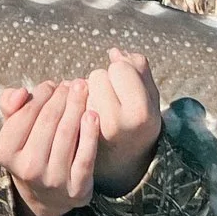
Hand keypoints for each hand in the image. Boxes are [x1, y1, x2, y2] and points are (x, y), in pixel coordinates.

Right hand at [0, 79, 99, 215]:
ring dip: (77, 106)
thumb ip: (10, 105)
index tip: (52, 84)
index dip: (41, 94)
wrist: (48, 197)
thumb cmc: (30, 151)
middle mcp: (27, 168)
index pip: (24, 113)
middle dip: (62, 96)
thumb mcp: (13, 131)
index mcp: (5, 152)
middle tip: (72, 83)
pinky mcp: (76, 188)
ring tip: (83, 89)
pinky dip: (90, 133)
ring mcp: (53, 180)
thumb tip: (21, 92)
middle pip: (48, 120)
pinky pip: (85, 156)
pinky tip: (93, 115)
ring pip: (67, 134)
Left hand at [85, 49, 161, 195]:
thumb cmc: (139, 122)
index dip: (121, 71)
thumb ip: (139, 69)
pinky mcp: (73, 139)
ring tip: (98, 107)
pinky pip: (65, 104)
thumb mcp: (150, 96)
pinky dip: (71, 103)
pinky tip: (81, 114)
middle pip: (97, 76)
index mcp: (140, 113)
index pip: (119, 68)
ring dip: (85, 91)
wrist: (124, 163)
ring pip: (79, 87)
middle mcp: (115, 124)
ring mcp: (91, 133)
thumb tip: (114, 52)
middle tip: (110, 97)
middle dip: (101, 80)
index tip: (125, 84)